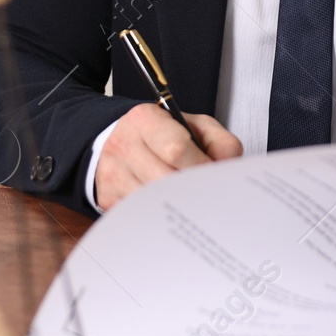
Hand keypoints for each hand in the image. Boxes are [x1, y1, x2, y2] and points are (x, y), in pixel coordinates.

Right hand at [94, 104, 241, 210]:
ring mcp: (112, 174)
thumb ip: (220, 142)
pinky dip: (161, 216)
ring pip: (154, 203)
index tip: (212, 175)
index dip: (200, 166)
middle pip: (165, 181)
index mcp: (145, 120)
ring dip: (178, 206)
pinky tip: (170, 207)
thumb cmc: (163, 135)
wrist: (123, 141)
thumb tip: (227, 166)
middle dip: (191, 190)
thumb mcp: (195, 126)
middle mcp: (123, 145)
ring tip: (189, 199)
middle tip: (205, 192)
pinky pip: (142, 216)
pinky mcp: (108, 199)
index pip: (176, 148)